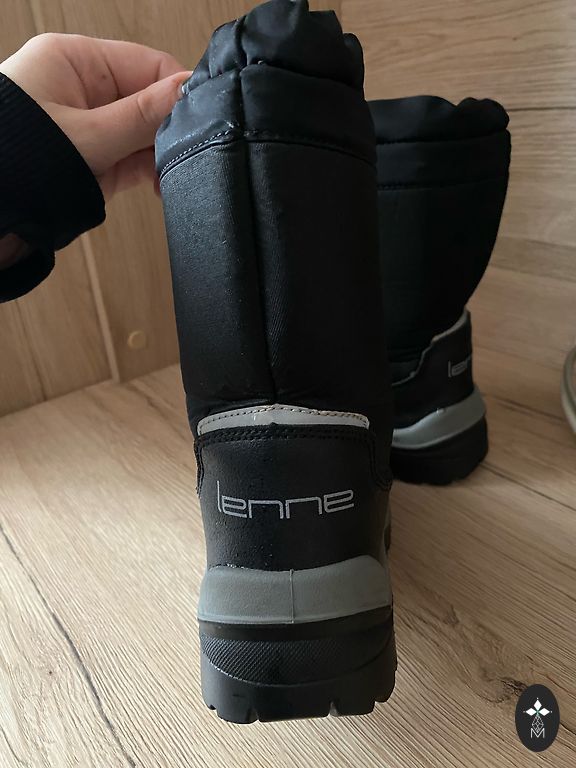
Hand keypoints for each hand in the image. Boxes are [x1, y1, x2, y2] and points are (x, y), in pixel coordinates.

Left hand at [0, 34, 189, 198]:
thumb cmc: (18, 161)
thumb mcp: (90, 135)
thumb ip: (143, 114)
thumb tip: (188, 91)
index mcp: (77, 61)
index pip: (146, 64)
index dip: (177, 90)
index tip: (200, 117)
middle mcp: (86, 90)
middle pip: (149, 100)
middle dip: (168, 129)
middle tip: (184, 154)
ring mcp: (93, 127)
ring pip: (146, 134)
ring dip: (161, 155)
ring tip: (168, 176)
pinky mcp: (98, 160)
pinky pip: (137, 159)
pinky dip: (152, 172)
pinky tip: (161, 185)